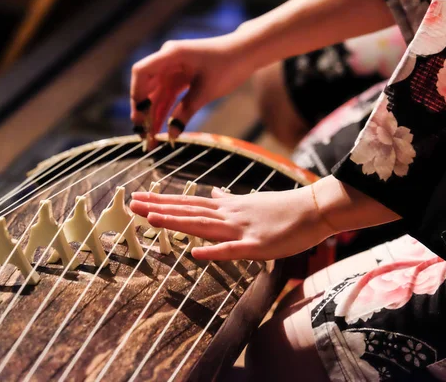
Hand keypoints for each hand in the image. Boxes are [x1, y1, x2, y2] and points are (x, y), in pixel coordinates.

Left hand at [129, 184, 332, 260]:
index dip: (163, 201)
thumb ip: (230, 199)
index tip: (141, 197)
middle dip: (159, 208)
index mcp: (228, 206)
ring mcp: (241, 229)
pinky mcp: (256, 246)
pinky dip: (213, 251)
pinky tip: (194, 253)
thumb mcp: (252, 200)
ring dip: (176, 222)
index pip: (189, 202)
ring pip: (203, 225)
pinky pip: (231, 250)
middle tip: (132, 204)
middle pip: (188, 211)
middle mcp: (229, 214)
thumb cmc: (283, 208)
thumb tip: (214, 192)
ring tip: (151, 219)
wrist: (313, 209)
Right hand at [130, 33, 253, 147]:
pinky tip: (162, 130)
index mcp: (171, 55)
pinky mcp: (180, 78)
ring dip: (153, 116)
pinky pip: (168, 96)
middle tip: (143, 136)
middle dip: (143, 113)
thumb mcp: (206, 92)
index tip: (139, 117)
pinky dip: (165, 112)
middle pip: (146, 87)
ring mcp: (173, 70)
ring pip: (157, 95)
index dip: (137, 95)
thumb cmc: (228, 66)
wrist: (246, 53)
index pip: (141, 72)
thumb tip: (171, 135)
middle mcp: (168, 60)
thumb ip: (186, 112)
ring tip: (151, 139)